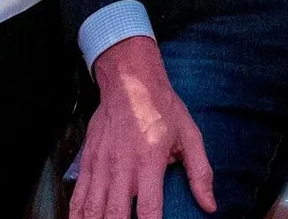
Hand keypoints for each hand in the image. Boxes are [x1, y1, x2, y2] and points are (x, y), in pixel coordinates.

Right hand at [71, 36, 215, 218]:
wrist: (129, 81)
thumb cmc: (162, 108)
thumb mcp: (190, 135)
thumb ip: (200, 173)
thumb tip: (210, 205)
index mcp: (150, 161)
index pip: (150, 210)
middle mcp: (122, 166)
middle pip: (115, 215)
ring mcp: (101, 165)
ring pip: (92, 209)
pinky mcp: (88, 162)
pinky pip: (78, 196)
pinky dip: (76, 215)